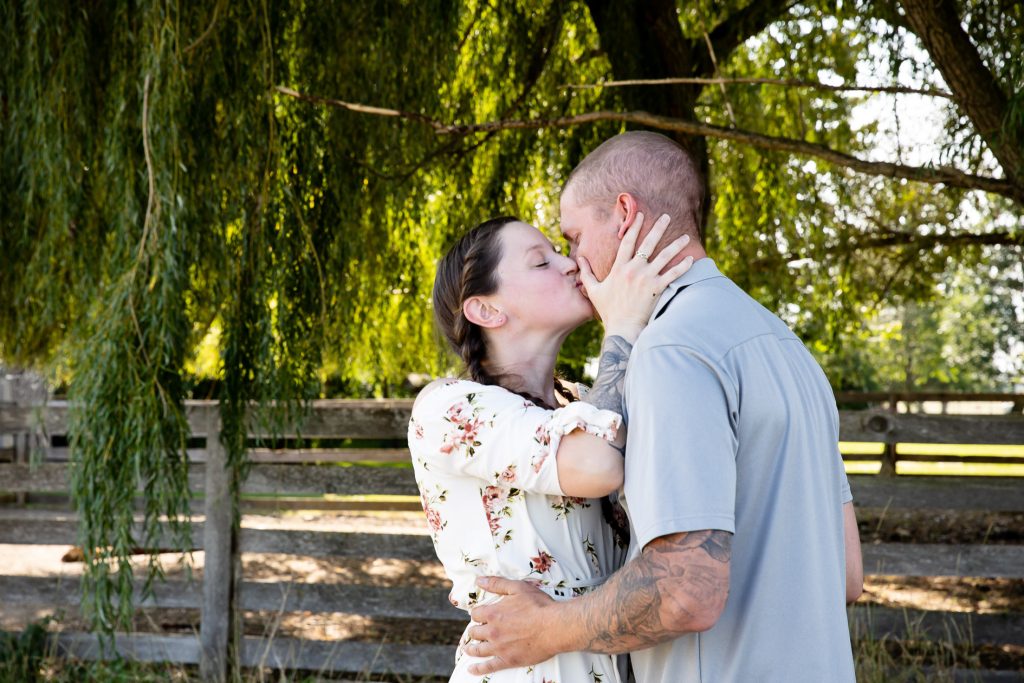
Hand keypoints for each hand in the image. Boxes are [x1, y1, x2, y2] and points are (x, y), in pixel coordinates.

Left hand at [463, 576, 560, 674]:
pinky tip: (471, 670)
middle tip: (476, 632)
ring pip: (478, 650)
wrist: (555, 626)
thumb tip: (479, 580)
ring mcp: (499, 647)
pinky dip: (478, 669)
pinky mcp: (508, 660)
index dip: (478, 613)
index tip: (480, 615)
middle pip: (475, 632)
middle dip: (475, 630)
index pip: (476, 614)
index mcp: (493, 613)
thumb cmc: (539, 605)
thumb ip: (496, 583)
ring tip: (467, 649)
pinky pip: (488, 667)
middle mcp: (492, 631)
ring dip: (471, 648)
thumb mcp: (518, 588)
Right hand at [578, 212, 693, 340]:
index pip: (628, 242)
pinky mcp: (657, 289)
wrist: (622, 328)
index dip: (634, 226)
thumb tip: (578, 259)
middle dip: (658, 228)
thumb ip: (586, 273)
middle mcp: (634, 270)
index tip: (640, 214)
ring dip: (676, 245)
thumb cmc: (608, 310)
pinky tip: (692, 259)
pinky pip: (673, 274)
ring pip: (664, 257)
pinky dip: (683, 266)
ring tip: (685, 236)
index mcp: (619, 268)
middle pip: (648, 244)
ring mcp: (646, 278)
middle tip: (666, 216)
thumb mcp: (593, 290)